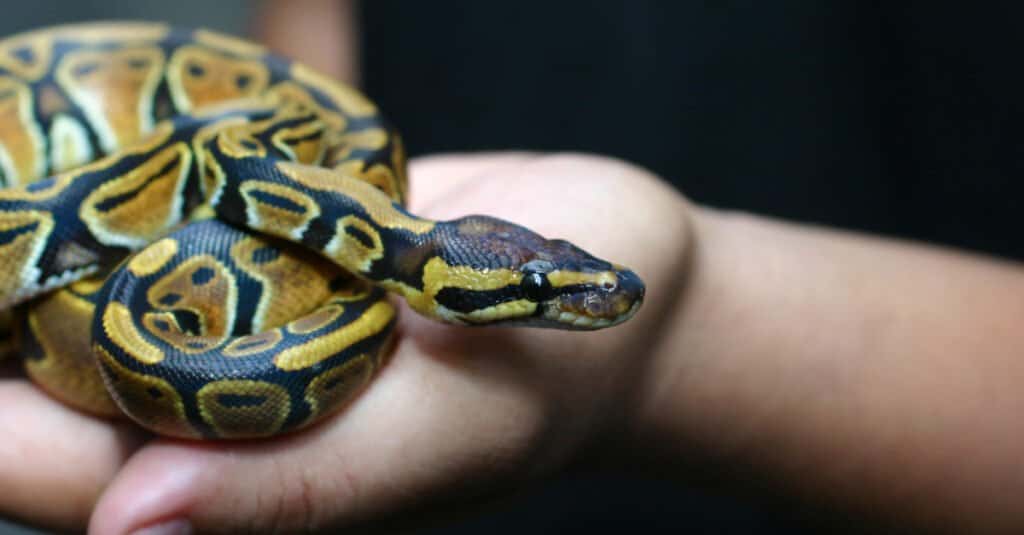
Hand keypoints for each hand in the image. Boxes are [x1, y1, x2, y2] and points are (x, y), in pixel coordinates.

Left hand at [0, 152, 691, 532]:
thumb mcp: (448, 434)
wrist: (618, 271)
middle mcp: (233, 400)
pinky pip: (179, 221)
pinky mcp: (281, 242)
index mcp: (255, 475)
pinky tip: (81, 135)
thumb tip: (127, 527)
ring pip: (100, 289)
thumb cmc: (557, 373)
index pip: (66, 465)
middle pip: (53, 372)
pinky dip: (125, 183)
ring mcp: (250, 315)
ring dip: (36, 238)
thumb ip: (302, 489)